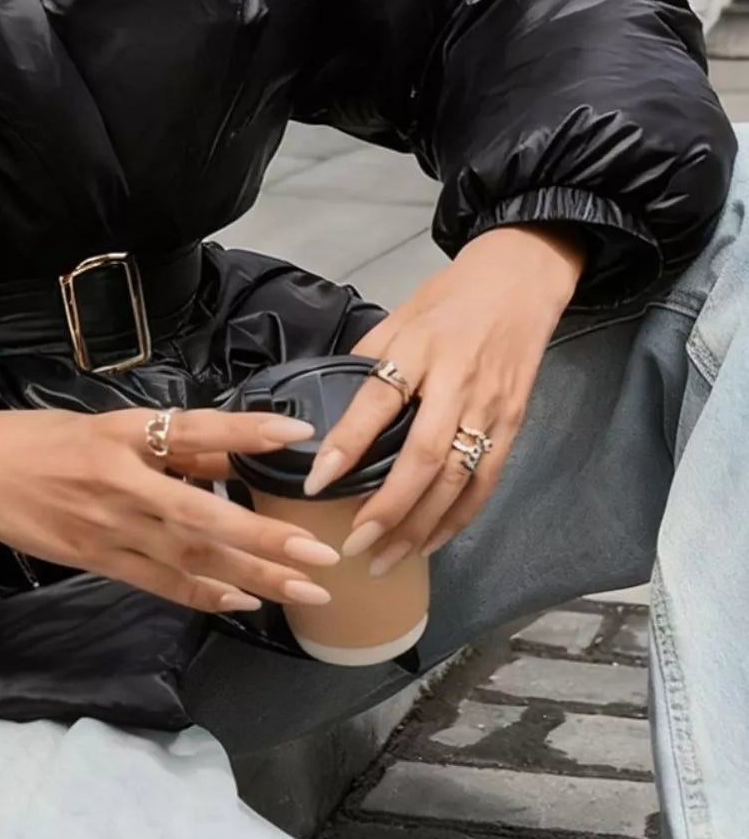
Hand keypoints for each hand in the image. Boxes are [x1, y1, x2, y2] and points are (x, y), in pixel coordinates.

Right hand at [0, 405, 342, 614]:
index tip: (300, 435)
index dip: (245, 434)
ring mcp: (108, 529)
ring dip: (251, 577)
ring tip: (304, 590)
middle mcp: (120, 483)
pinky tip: (244, 603)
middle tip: (321, 554)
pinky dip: (203, 595)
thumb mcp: (106, 425)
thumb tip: (239, 453)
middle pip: (203, 516)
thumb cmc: (39, 440)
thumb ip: (173, 442)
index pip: (193, 430)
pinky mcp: (96, 560)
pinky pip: (160, 583)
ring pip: (190, 559)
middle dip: (265, 539)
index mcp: (122, 435)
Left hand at [309, 226, 585, 573]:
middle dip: (388, 509)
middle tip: (354, 544)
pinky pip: (485, 483)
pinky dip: (457, 519)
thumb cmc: (452, 296)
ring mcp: (491, 408)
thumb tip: (328, 408)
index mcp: (421, 347)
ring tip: (385, 559)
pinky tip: (429, 543)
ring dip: (420, 527)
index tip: (316, 482)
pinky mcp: (514, 424)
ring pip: (456, 481)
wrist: (523, 279)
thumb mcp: (400, 313)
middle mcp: (458, 382)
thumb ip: (368, 359)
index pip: (377, 403)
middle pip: (422, 457)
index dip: (346, 446)